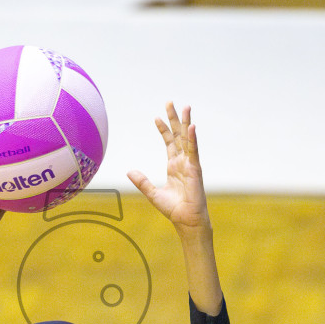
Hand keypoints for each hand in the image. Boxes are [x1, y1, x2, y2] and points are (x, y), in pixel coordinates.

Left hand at [127, 103, 209, 234]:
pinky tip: (191, 127)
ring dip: (187, 123)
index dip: (164, 130)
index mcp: (174, 166)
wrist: (186, 220)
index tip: (156, 117)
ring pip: (187, 139)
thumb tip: (129, 171)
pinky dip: (192, 139)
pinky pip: (193, 151)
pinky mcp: (195, 169)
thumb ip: (142, 181)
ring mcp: (190, 164)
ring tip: (186, 107)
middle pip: (179, 135)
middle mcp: (183, 162)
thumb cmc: (174, 209)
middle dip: (175, 119)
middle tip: (170, 102)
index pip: (169, 143)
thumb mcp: (152, 193)